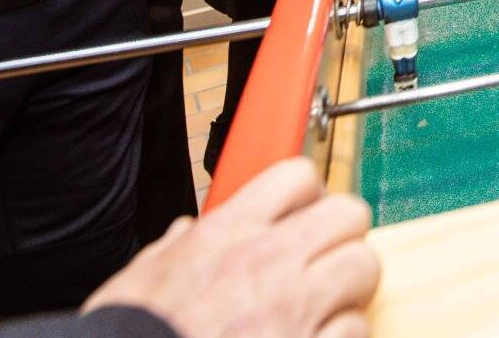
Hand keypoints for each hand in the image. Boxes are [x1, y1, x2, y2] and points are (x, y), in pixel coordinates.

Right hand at [84, 158, 379, 337]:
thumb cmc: (134, 336)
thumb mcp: (139, 280)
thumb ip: (172, 251)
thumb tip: (184, 235)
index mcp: (225, 236)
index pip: (295, 176)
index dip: (307, 193)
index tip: (305, 212)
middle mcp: (267, 262)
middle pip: (348, 213)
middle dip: (342, 234)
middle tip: (325, 258)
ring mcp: (294, 307)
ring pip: (364, 266)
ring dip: (351, 286)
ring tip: (327, 304)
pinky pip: (357, 327)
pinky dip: (345, 334)